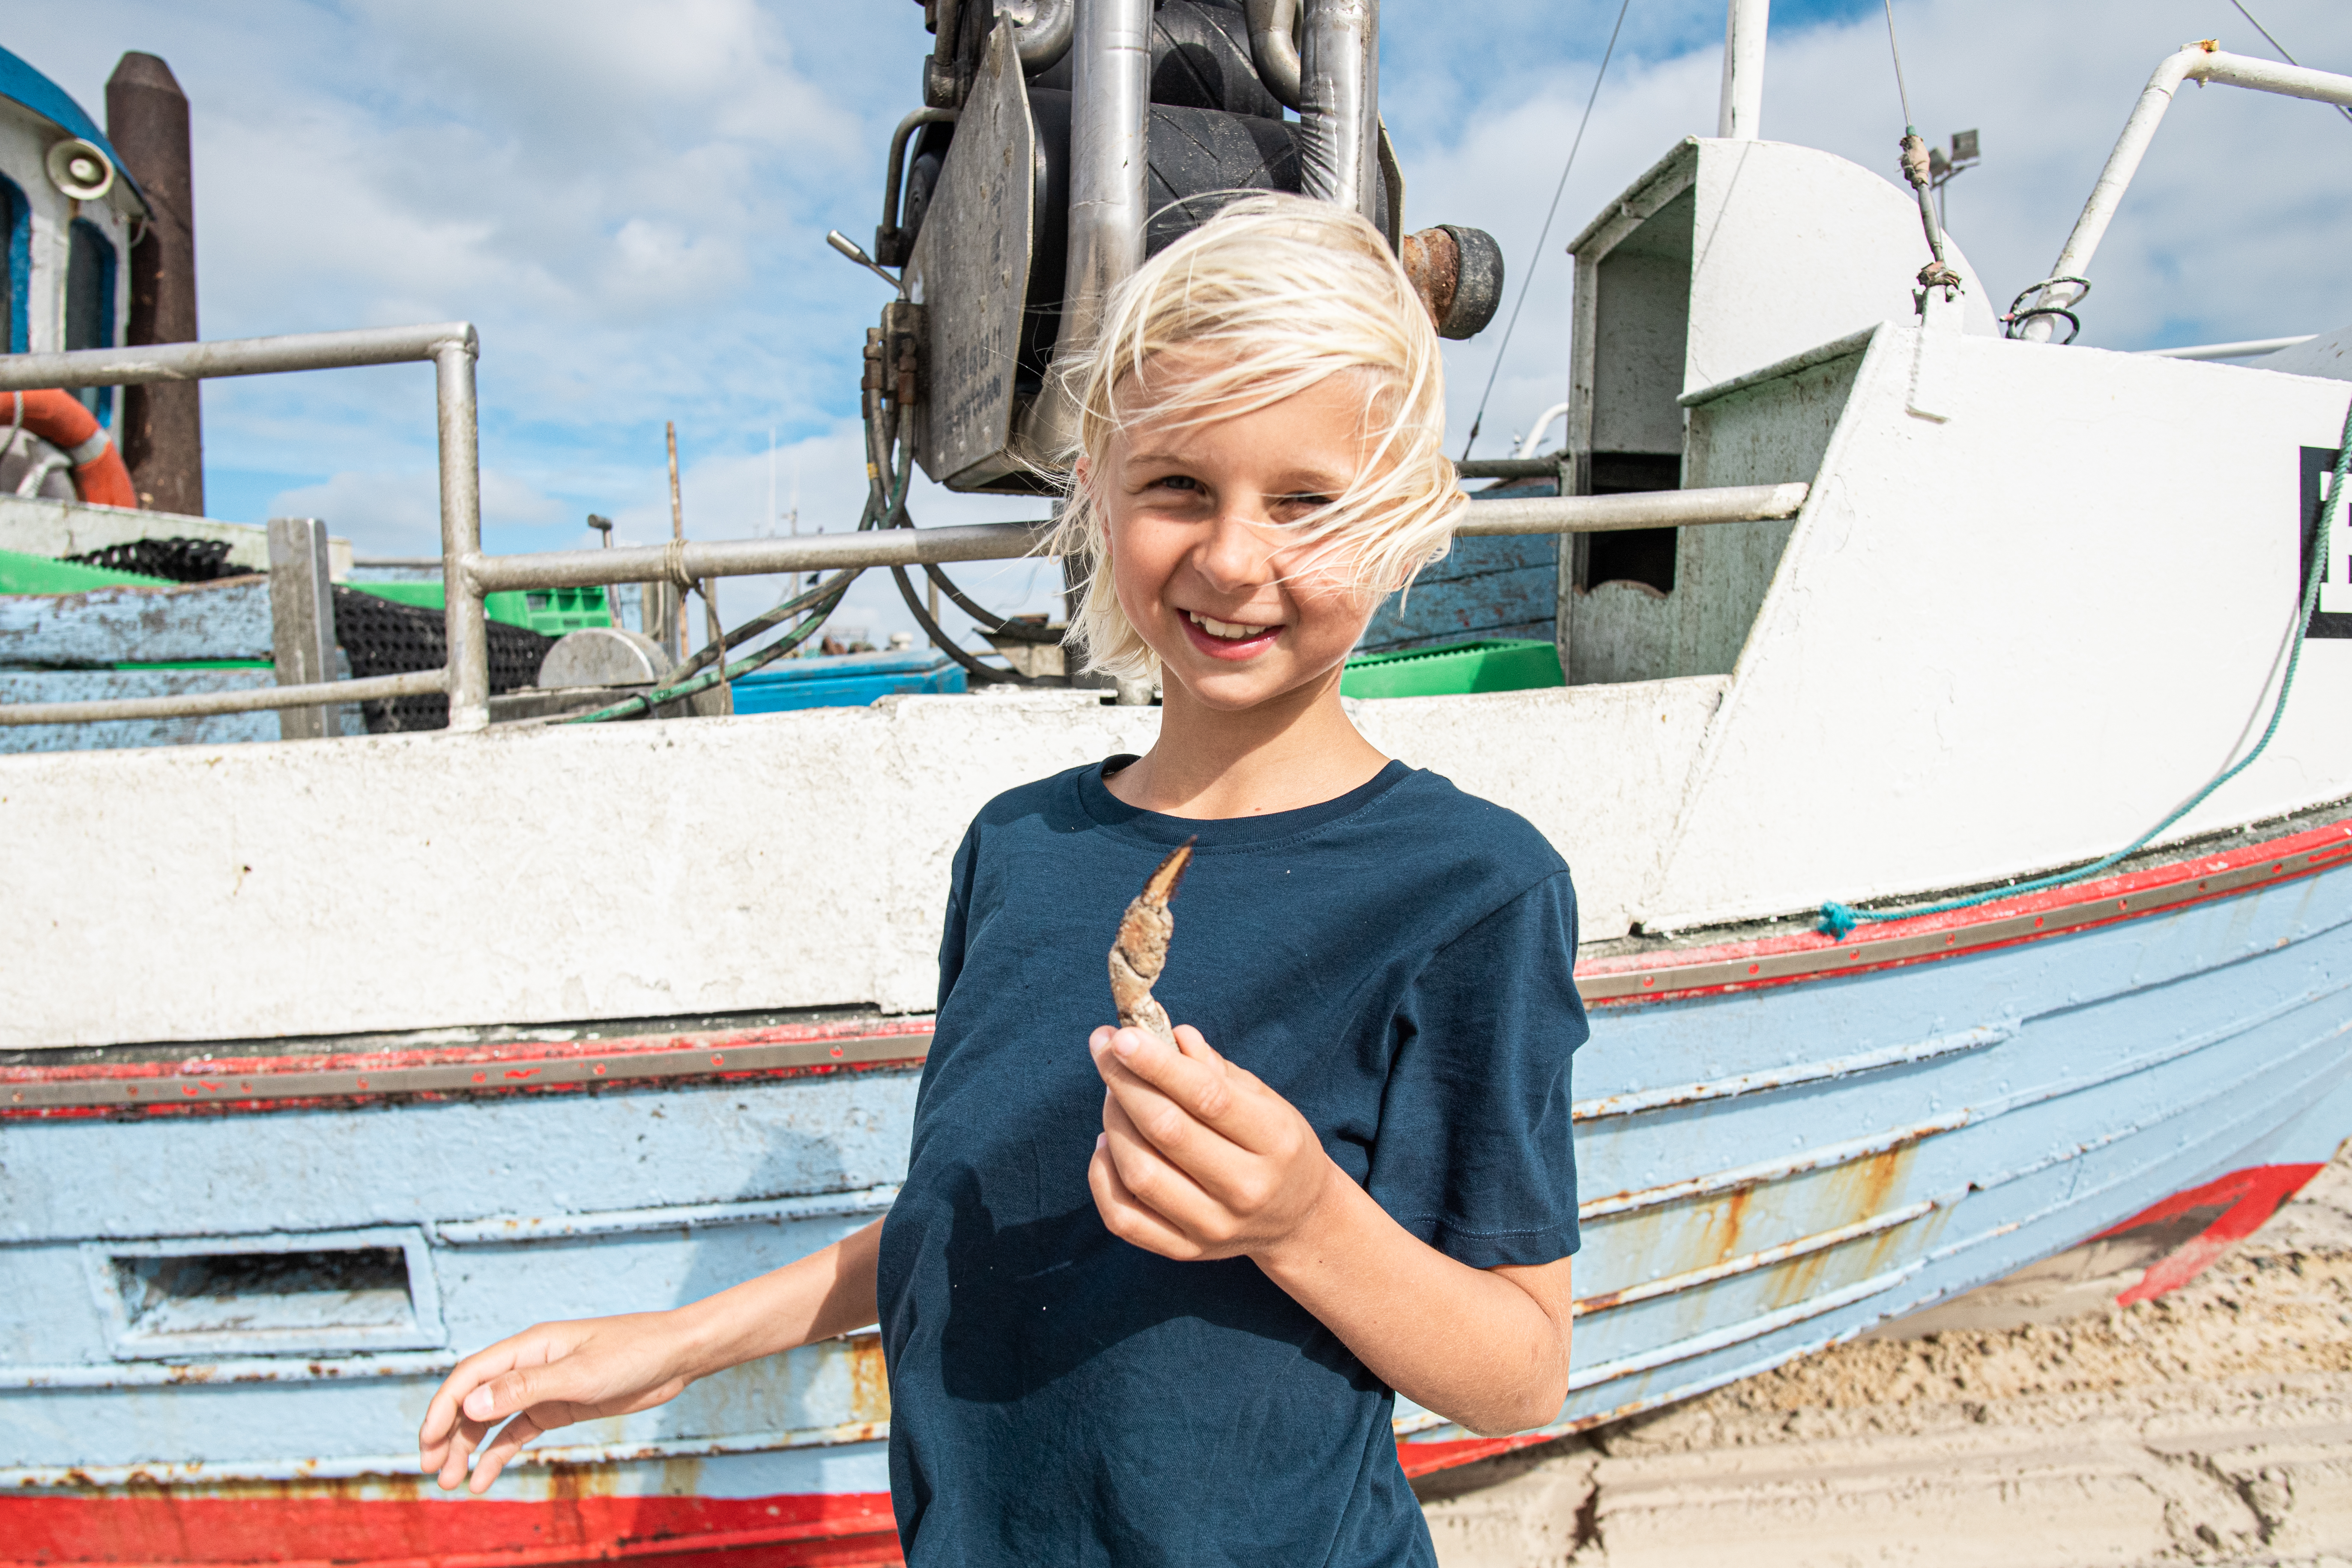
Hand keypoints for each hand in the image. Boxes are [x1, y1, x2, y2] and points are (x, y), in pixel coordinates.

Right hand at [417, 1311, 699, 1492]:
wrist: (675, 1356)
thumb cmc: (633, 1353)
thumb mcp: (580, 1374)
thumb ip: (526, 1388)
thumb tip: (472, 1404)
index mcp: (529, 1346)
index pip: (470, 1375)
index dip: (443, 1408)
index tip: (427, 1443)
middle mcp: (529, 1364)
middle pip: (474, 1399)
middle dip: (448, 1433)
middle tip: (431, 1469)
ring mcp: (543, 1386)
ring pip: (491, 1419)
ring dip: (469, 1448)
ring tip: (452, 1483)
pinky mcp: (560, 1406)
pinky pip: (518, 1431)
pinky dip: (498, 1454)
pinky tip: (483, 1480)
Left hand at [1086, 1022, 1335, 1262]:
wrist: (1297, 1219)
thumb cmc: (1275, 1145)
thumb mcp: (1264, 1099)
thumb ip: (1214, 1069)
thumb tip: (1170, 1035)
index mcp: (1275, 1141)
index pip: (1207, 1098)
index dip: (1158, 1064)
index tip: (1123, 1036)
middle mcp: (1246, 1189)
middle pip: (1167, 1131)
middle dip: (1124, 1082)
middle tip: (1105, 1049)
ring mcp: (1213, 1226)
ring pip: (1140, 1173)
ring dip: (1113, 1123)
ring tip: (1112, 1094)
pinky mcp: (1184, 1249)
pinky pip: (1123, 1217)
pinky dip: (1102, 1175)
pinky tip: (1108, 1143)